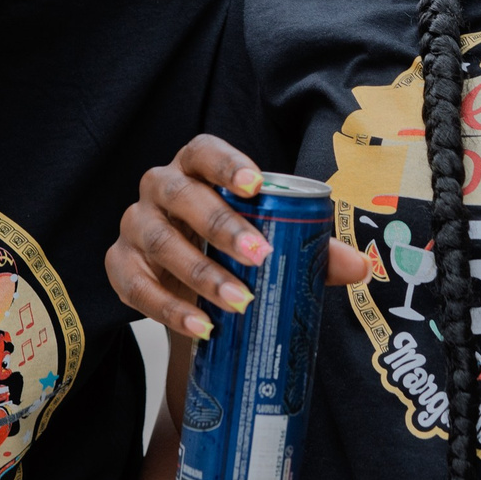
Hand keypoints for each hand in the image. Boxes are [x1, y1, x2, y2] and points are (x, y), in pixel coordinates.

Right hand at [105, 135, 362, 339]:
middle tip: (259, 254)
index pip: (204, 152)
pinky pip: (135, 288)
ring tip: (240, 302)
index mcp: (196, 168)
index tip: (256, 186)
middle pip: (180, 196)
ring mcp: (135, 226)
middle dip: (221, 225)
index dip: (226, 164)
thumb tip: (361, 267)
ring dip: (201, 274)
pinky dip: (168, 309)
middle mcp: (159, 189)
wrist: (189, 281)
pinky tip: (201, 328)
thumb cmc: (233, 245)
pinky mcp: (119, 267)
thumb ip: (313, 249)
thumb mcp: (272, 239)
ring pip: (158, 242)